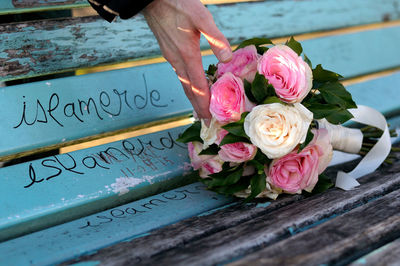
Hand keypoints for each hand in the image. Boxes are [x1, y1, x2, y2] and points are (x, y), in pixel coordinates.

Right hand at [143, 0, 231, 121]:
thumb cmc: (178, 4)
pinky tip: (191, 86)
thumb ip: (215, 38)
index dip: (204, 103)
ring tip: (200, 110)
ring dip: (192, 97)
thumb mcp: (201, 17)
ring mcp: (171, 56)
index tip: (209, 119)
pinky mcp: (168, 52)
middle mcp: (177, 60)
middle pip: (188, 89)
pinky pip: (180, 74)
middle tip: (205, 122)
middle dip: (198, 106)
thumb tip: (227, 59)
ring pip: (183, 82)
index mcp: (187, 54)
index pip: (197, 85)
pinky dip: (187, 85)